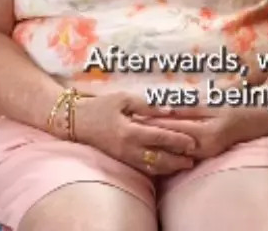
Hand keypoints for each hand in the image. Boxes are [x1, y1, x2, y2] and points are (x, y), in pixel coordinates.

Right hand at [71, 92, 196, 175]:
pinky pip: (140, 168)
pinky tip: (165, 167)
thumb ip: (147, 105)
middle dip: (177, 161)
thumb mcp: (124, 99)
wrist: (74, 121)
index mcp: (129, 131)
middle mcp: (126, 148)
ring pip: (149, 167)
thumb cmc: (100, 106)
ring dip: (168, 168)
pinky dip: (155, 169)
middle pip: (157, 159)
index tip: (193, 143)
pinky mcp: (119, 160)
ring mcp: (122, 156)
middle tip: (192, 161)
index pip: (160, 138)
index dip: (178, 141)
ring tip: (184, 165)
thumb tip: (170, 110)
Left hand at [139, 104, 267, 159]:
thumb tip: (164, 105)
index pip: (176, 121)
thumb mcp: (217, 99)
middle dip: (151, 128)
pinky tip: (155, 139)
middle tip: (128, 121)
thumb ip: (192, 103)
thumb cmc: (242, 103)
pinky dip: (169, 144)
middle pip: (172, 136)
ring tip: (136, 130)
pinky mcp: (206, 154)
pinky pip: (183, 151)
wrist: (263, 118)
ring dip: (157, 138)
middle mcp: (207, 142)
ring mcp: (207, 150)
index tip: (136, 111)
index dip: (155, 116)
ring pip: (175, 145)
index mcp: (210, 126)